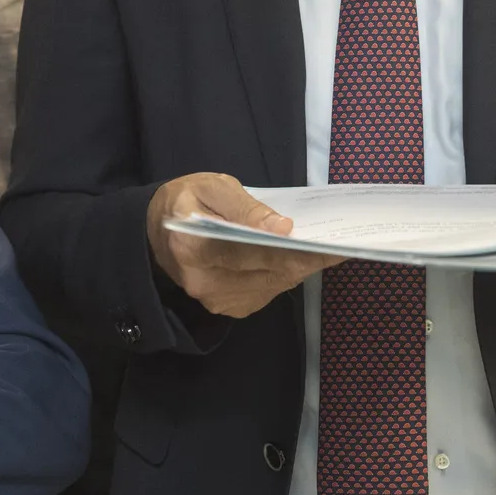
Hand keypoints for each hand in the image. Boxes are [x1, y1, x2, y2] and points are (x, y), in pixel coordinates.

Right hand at [146, 173, 340, 318]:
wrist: (156, 233)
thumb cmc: (185, 202)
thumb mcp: (210, 187)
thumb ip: (244, 206)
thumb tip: (281, 227)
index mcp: (192, 247)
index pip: (250, 251)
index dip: (291, 248)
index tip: (326, 242)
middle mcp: (203, 282)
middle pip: (268, 272)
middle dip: (306, 258)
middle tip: (340, 243)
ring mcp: (216, 301)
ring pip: (274, 284)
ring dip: (301, 267)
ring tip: (326, 247)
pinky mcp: (229, 308)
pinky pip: (269, 291)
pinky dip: (287, 274)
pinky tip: (300, 258)